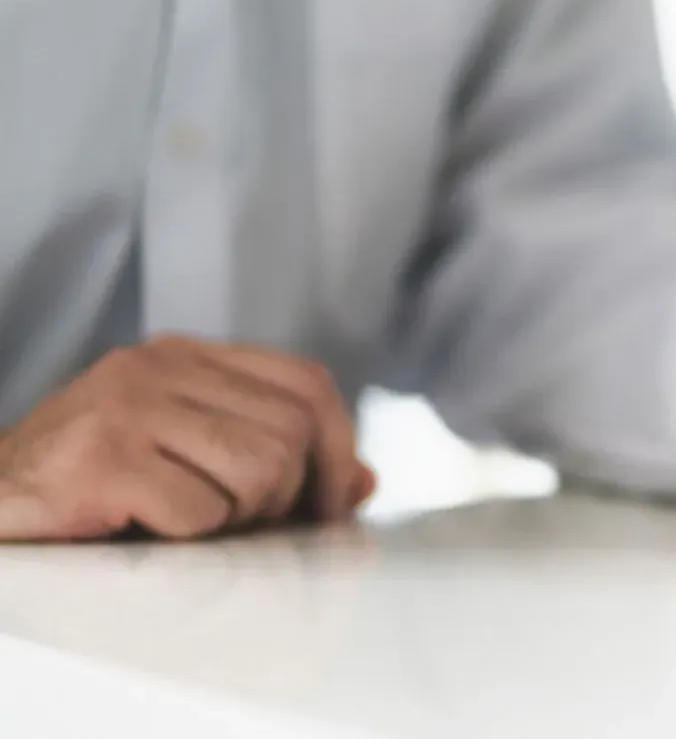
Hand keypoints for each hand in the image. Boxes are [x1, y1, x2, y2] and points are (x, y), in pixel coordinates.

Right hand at [0, 335, 373, 540]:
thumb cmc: (90, 493)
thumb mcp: (188, 460)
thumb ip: (274, 461)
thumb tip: (366, 483)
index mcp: (185, 356)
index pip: (307, 382)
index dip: (340, 447)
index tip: (334, 503)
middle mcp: (159, 366)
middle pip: (294, 431)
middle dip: (289, 496)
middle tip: (251, 528)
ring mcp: (129, 407)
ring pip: (261, 470)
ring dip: (239, 519)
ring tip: (186, 525)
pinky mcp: (104, 460)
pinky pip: (203, 512)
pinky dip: (189, 539)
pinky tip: (144, 532)